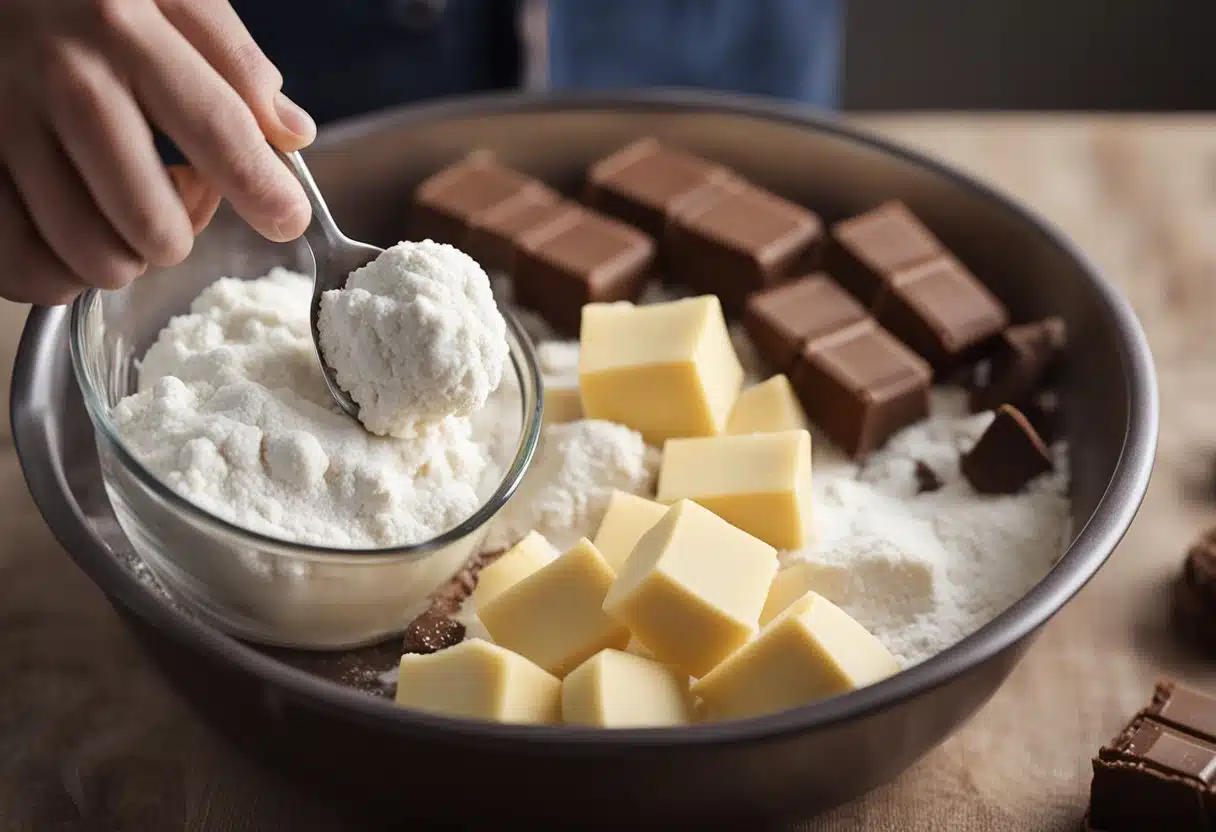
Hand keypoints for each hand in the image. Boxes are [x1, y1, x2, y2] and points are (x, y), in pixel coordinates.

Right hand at [0, 0, 314, 304]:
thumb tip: (292, 134)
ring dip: (125, 255)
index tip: (287, 220)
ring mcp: (2, 127)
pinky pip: (23, 266)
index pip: (220, 133)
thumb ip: (232, 56)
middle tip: (176, 197)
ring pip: (93, 258)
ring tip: (119, 208)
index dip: (266, 193)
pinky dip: (61, 274)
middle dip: (181, 232)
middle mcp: (61, 83)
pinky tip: (75, 236)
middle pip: (152, 225)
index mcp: (122, 30)